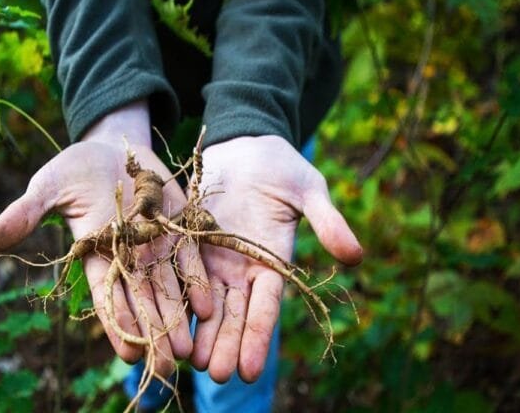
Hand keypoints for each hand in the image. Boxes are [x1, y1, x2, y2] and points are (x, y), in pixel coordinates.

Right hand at [0, 101, 211, 376]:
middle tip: (167, 365)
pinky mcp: (178, 225)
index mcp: (95, 251)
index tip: (129, 353)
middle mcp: (128, 254)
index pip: (106, 296)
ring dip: (178, 317)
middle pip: (142, 299)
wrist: (114, 146)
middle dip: (154, 332)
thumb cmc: (74, 168)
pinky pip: (190, 258)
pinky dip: (198, 282)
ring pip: (168, 287)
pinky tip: (208, 308)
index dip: (118, 324)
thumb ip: (26, 212)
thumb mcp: (48, 185)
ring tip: (188, 350)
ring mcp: (155, 242)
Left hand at [189, 135, 361, 382]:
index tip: (250, 369)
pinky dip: (175, 299)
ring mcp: (214, 258)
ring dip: (200, 333)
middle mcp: (241, 268)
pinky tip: (164, 323)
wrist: (245, 144)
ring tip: (190, 364)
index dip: (258, 337)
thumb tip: (355, 256)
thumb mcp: (309, 191)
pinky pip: (180, 274)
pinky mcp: (189, 243)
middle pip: (233, 314)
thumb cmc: (283, 166)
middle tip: (215, 376)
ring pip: (206, 303)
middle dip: (225, 345)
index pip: (265, 307)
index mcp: (272, 261)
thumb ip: (327, 222)